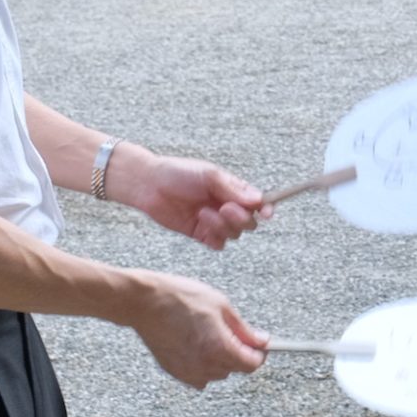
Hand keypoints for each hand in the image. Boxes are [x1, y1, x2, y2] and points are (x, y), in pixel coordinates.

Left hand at [114, 149, 271, 249]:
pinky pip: (219, 244)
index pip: (258, 202)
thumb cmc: (179, 173)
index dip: (266, 208)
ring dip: (222, 226)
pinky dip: (215, 238)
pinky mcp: (201, 234)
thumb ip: (233, 189)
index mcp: (232, 189)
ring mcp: (214, 222)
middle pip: (249, 222)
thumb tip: (259, 200)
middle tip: (224, 209)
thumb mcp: (209, 175)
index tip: (267, 213)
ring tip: (203, 213)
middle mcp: (226, 206)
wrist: (149, 185)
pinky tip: (202, 225)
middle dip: (240, 218)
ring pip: (234, 234)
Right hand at [130, 272, 268, 388]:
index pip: (252, 364)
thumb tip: (261, 340)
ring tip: (208, 333)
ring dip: (220, 359)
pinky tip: (195, 343)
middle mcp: (205, 366)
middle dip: (239, 353)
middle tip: (230, 330)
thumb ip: (243, 329)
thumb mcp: (221, 305)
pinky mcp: (174, 371)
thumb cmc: (180, 298)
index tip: (259, 343)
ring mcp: (188, 371)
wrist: (144, 302)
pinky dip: (202, 363)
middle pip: (235, 369)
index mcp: (220, 349)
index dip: (259, 353)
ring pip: (217, 373)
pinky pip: (198, 375)